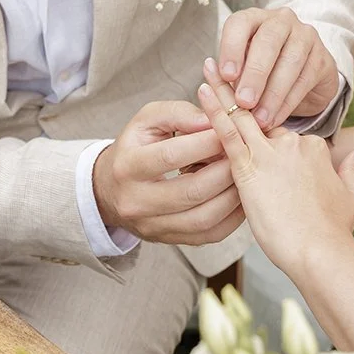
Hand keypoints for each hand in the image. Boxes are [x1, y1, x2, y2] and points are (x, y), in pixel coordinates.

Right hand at [92, 101, 245, 245]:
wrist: (109, 190)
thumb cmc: (134, 149)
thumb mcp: (145, 121)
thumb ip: (176, 113)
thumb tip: (209, 121)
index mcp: (127, 166)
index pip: (170, 155)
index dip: (205, 143)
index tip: (229, 131)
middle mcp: (136, 201)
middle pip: (191, 191)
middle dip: (225, 171)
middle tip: (243, 154)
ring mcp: (152, 226)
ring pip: (204, 218)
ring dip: (233, 195)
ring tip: (244, 174)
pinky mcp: (170, 240)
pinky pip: (210, 234)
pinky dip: (232, 217)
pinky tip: (240, 196)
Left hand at [196, 62, 353, 278]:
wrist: (321, 250)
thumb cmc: (333, 231)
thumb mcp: (352, 197)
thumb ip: (352, 172)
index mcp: (314, 148)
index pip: (282, 131)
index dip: (265, 126)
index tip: (252, 114)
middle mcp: (292, 144)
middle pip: (261, 114)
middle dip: (241, 93)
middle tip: (223, 69)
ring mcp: (270, 153)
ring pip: (241, 115)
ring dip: (222, 90)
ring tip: (208, 68)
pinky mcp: (249, 167)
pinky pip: (227, 133)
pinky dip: (213, 111)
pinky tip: (201, 93)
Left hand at [216, 7, 339, 127]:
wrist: (301, 76)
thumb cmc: (261, 69)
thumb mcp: (241, 67)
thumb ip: (230, 74)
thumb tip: (215, 88)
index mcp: (253, 18)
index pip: (240, 24)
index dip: (231, 48)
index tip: (226, 76)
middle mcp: (280, 21)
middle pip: (267, 42)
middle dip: (254, 74)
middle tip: (243, 102)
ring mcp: (305, 36)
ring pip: (290, 62)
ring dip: (272, 94)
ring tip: (259, 118)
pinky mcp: (322, 58)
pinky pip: (305, 80)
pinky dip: (288, 102)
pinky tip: (275, 118)